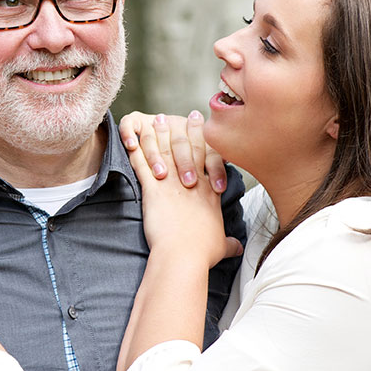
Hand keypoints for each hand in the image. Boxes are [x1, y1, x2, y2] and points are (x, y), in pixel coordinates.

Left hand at [129, 111, 240, 266]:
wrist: (184, 255)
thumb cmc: (202, 252)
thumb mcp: (221, 246)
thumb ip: (230, 243)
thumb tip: (238, 247)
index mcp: (209, 193)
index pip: (210, 160)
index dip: (207, 142)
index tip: (207, 129)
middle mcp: (193, 183)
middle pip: (189, 148)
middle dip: (187, 129)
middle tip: (184, 115)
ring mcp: (172, 184)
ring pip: (165, 151)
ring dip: (160, 133)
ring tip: (157, 119)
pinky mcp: (153, 189)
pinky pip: (142, 165)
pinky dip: (136, 150)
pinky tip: (132, 138)